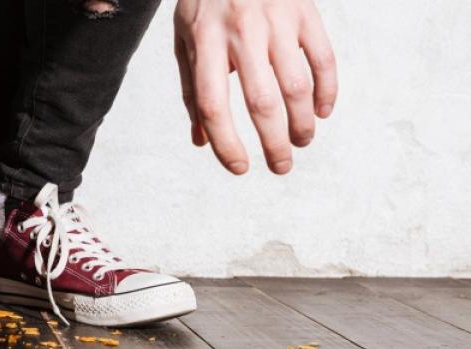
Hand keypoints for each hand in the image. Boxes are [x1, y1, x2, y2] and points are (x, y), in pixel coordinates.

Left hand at [173, 0, 336, 174]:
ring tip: (301, 141)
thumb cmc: (205, 4)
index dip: (225, 142)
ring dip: (303, 122)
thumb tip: (201, 141)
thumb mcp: (185, 40)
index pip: (213, 105)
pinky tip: (323, 112)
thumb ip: (193, 90)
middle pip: (261, 102)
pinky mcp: (305, 11)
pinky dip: (328, 90)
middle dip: (273, 143)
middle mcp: (242, 32)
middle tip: (280, 166)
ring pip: (297, 85)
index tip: (239, 167)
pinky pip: (324, 57)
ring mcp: (278, 20)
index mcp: (205, 42)